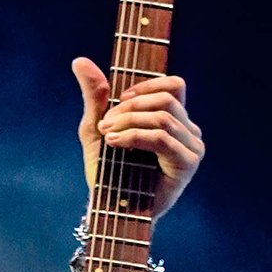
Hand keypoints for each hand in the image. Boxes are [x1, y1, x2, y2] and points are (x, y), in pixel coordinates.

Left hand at [72, 58, 203, 214]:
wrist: (109, 212)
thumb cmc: (107, 174)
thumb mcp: (97, 128)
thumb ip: (94, 95)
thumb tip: (80, 60)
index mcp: (174, 119)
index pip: (173, 84)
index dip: (145, 84)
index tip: (118, 99)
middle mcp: (188, 131)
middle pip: (166, 96)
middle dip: (130, 105)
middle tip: (105, 122)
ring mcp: (192, 147)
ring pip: (162, 116)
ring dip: (129, 121)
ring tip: (108, 135)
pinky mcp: (187, 164)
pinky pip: (163, 137)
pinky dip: (135, 136)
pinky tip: (116, 143)